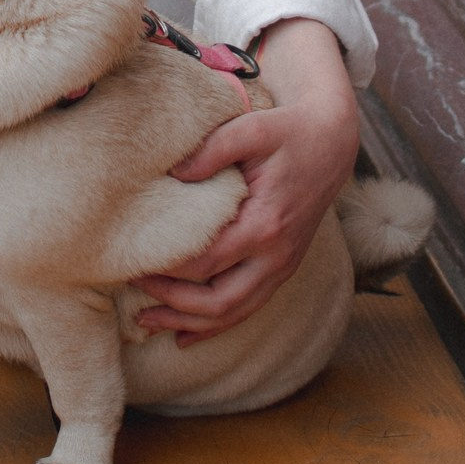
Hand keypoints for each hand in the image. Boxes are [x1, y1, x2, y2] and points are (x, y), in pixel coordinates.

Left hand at [134, 19, 359, 345]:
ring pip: (233, 313)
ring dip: (189, 322)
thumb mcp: (252, 128)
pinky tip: (185, 335)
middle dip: (171, 302)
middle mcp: (276, 255)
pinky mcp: (282, 268)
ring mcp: (282, 266)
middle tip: (132, 284)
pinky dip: (215, 325)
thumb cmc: (287, 132)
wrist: (332, 141)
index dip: (167, 267)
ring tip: (146, 321)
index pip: (206, 261)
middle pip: (218, 300)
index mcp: (265, 224)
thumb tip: (172, 173)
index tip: (133, 258)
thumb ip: (211, 149)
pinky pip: (248, 307)